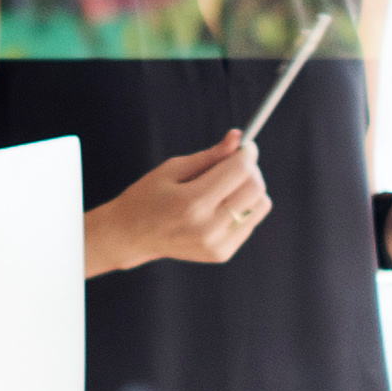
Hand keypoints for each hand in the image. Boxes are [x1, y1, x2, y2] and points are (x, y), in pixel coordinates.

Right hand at [92, 139, 278, 273]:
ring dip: (250, 190)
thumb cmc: (149, 196)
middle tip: (236, 163)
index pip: (239, 170)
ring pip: (260, 205)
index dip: (247, 153)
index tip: (246, 146)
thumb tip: (238, 137)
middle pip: (255, 188)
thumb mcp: (173, 169)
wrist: (131, 235)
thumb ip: (210, 155)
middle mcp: (207, 227)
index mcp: (192, 202)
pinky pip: (251, 222)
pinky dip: (242, 209)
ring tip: (226, 187)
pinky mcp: (221, 253)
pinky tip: (220, 207)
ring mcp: (216, 244)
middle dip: (251, 169)